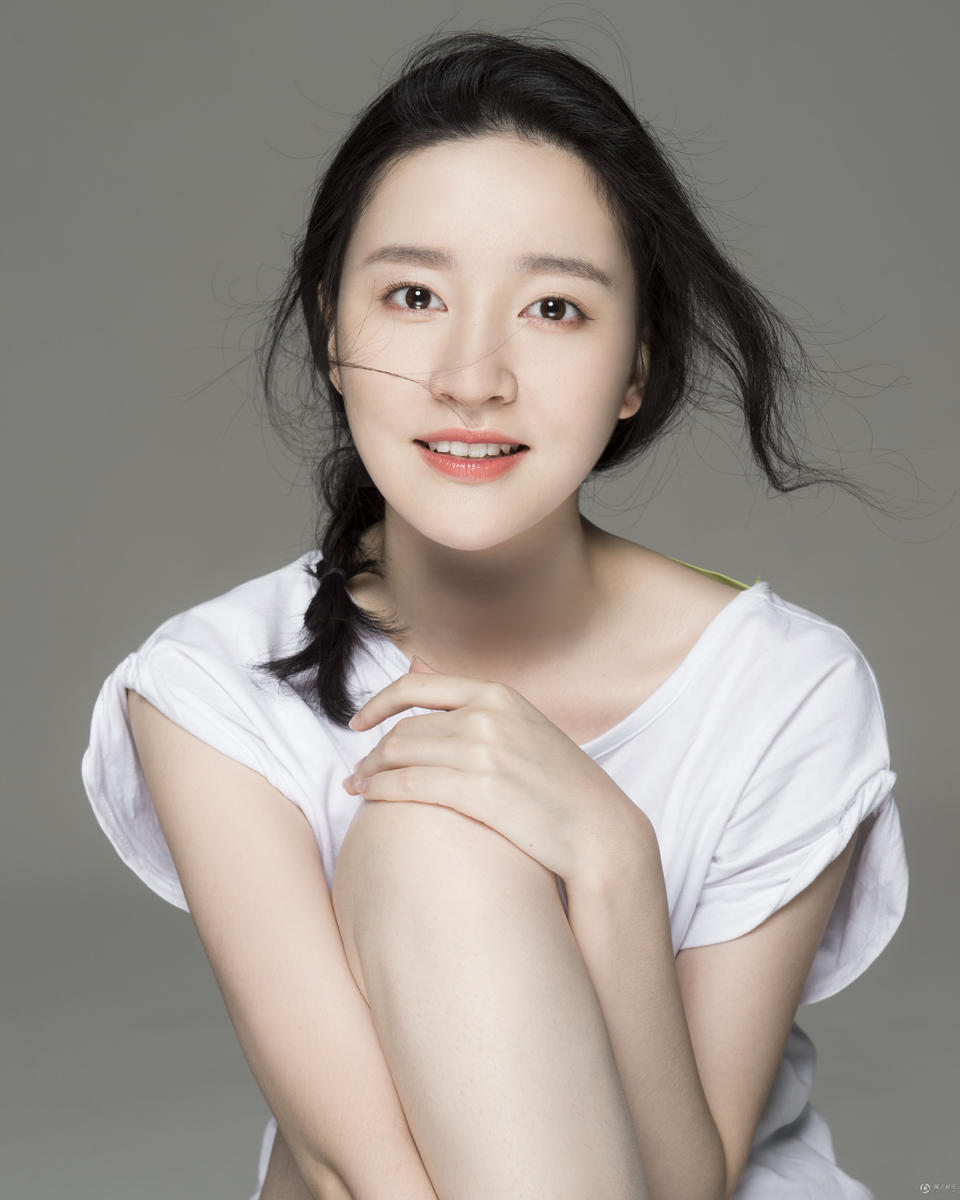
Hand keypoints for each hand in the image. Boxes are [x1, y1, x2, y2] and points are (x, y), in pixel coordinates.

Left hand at [342, 657, 646, 884]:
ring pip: (401, 754)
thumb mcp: (523, 726)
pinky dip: (380, 790)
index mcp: (498, 695)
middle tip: (359, 772)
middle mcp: (488, 716)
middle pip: (405, 728)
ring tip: (358, 788)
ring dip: (370, 772)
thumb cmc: (560, 784)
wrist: (600, 829)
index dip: (378, 703)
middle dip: (374, 751)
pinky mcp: (480, 791)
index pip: (417, 686)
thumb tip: (421, 667)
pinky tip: (370, 800)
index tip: (359, 723)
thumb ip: (475, 704)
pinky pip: (410, 784)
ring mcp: (484, 752)